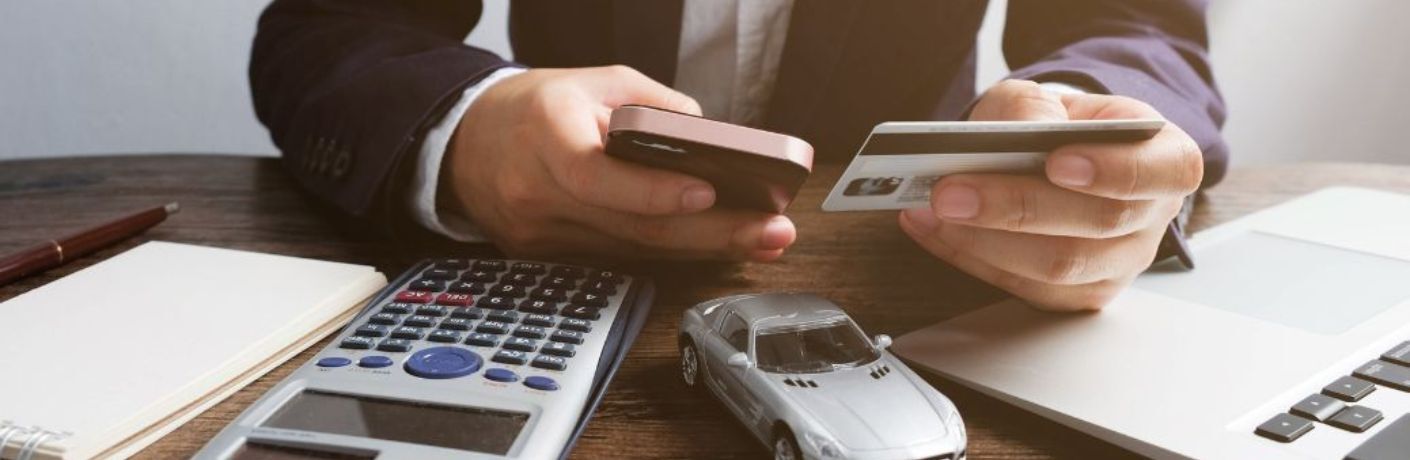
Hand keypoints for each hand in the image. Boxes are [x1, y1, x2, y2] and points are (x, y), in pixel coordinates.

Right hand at [443, 65, 795, 260]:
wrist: (466, 144)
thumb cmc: (537, 108)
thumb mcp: (596, 82)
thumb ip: (654, 107)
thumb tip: (714, 140)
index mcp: (544, 133)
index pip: (596, 174)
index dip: (652, 190)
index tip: (709, 191)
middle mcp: (538, 190)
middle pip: (632, 225)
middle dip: (712, 231)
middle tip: (772, 230)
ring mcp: (538, 234)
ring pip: (633, 250)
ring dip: (704, 247)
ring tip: (762, 239)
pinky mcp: (546, 258)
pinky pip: (619, 258)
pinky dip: (670, 252)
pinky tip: (715, 248)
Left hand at [898, 80, 1202, 309]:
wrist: (1053, 159)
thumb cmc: (1060, 128)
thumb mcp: (1047, 98)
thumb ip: (1032, 108)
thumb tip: (1013, 138)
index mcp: (1165, 159)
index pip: (1162, 172)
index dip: (1113, 171)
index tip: (1057, 161)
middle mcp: (1150, 218)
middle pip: (1097, 223)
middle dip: (1017, 207)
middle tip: (951, 191)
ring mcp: (1116, 264)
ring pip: (1058, 267)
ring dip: (983, 240)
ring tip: (931, 208)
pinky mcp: (1075, 296)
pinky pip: (1022, 288)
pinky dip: (966, 256)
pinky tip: (929, 227)